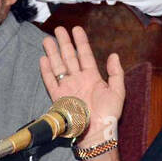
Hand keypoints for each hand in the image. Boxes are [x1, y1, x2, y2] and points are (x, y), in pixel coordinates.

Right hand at [40, 26, 124, 145]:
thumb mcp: (118, 91)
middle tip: (58, 29)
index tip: (76, 29)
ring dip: (53, 52)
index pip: (85, 55)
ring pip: (58, 66)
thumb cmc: (109, 114)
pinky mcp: (59, 97)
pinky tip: (43, 59)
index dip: (81, 42)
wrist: (96, 132)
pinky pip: (51, 81)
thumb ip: (116, 73)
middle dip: (64, 42)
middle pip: (69, 57)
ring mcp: (68, 87)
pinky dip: (47, 70)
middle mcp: (78, 80)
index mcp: (92, 77)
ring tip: (48, 39)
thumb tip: (114, 55)